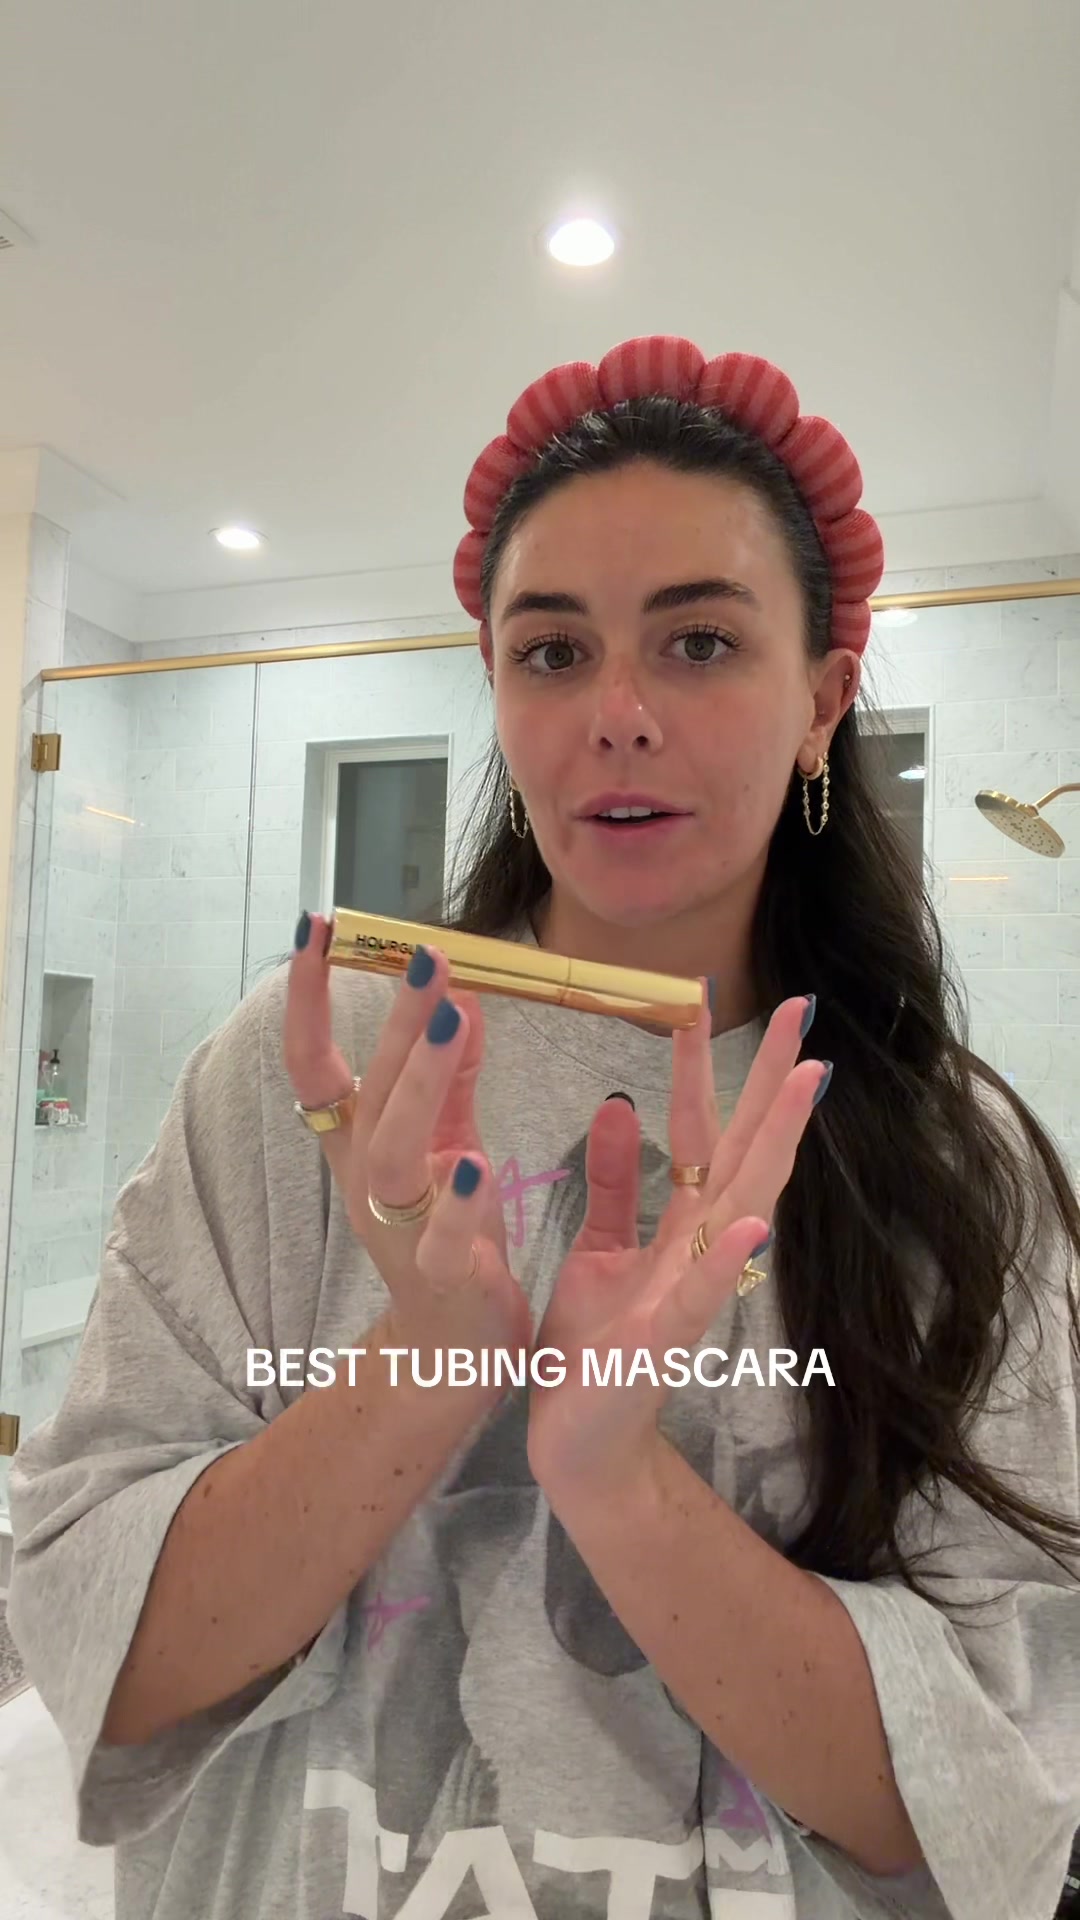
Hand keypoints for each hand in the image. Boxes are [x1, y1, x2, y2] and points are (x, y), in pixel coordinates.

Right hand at [283, 913, 529, 1355]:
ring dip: (422, 1085)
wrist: (457, 1354)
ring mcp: (401, 1233)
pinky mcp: (445, 1282)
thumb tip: (458, 997)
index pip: (319, 1063)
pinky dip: (457, 1207)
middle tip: (429, 956)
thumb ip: (451, 1080)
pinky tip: (477, 1166)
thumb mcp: (448, 1146)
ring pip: (396, 1153)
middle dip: (396, 1023)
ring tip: (457, 1022)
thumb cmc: (453, 1239)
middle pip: (367, 1095)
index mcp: (363, 1146)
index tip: (316, 928)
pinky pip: (443, 1243)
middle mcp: (370, 1183)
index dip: (309, 998)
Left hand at [526, 985, 827, 1493]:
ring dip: (775, 1144)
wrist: (579, 1443)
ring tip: (806, 1083)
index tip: (705, 997)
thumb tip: (621, 1106)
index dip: (702, 1066)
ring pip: (744, 1203)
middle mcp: (700, 1248)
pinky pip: (703, 1292)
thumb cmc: (592, 1349)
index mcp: (677, 1227)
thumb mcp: (598, 1249)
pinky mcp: (668, 1338)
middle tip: (803, 1009)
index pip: (697, 1129)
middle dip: (770, 1081)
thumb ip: (614, 1185)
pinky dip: (729, 1257)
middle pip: (742, 1149)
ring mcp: (693, 1290)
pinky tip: (754, 1221)